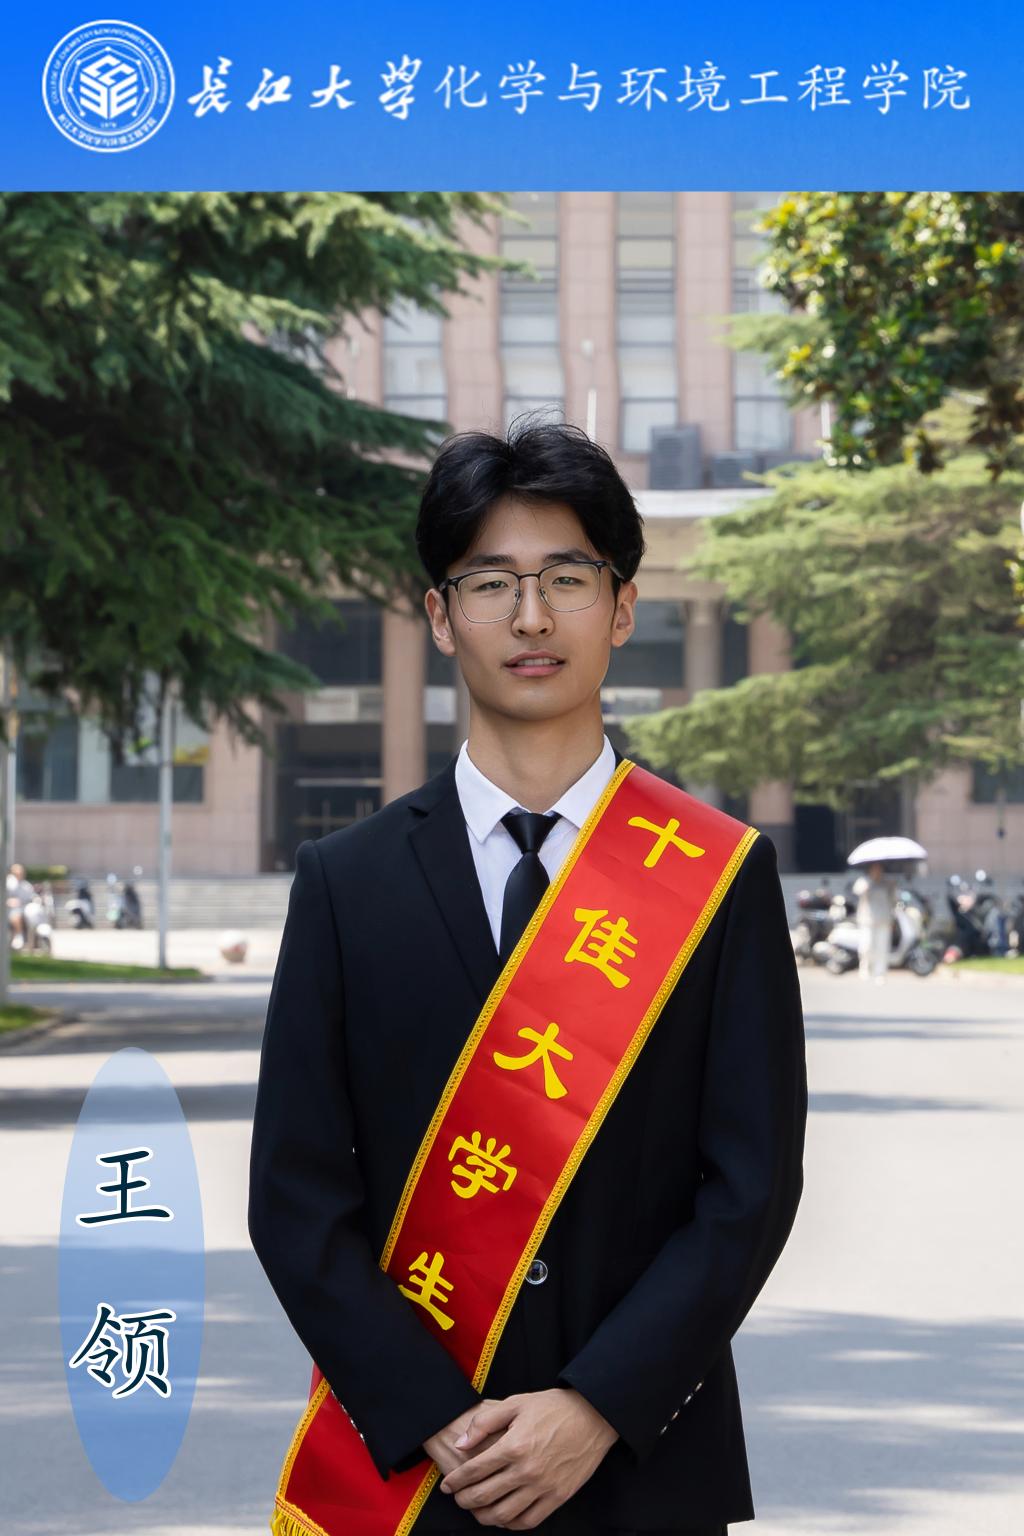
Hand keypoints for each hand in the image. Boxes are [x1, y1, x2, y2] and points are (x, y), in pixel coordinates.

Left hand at [436, 1387, 618, 1528]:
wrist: (592, 1416)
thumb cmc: (553, 1407)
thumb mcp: (515, 1404)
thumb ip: (484, 1423)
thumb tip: (461, 1444)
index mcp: (514, 1446)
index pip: (475, 1470)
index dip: (456, 1481)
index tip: (447, 1486)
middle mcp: (526, 1470)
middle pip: (484, 1495)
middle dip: (464, 1500)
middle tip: (457, 1498)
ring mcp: (543, 1487)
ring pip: (504, 1514)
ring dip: (484, 1516)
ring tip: (476, 1511)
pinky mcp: (558, 1497)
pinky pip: (528, 1521)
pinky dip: (511, 1524)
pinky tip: (503, 1518)